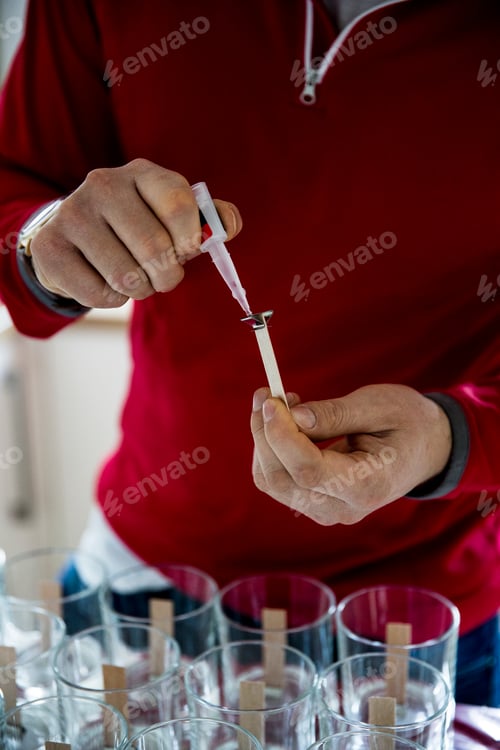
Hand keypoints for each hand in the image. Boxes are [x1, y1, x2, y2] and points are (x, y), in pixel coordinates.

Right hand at [29, 159, 241, 306]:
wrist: (73, 237)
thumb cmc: (136, 228)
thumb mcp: (173, 217)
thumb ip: (208, 220)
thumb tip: (230, 224)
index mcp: (142, 173)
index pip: (179, 205)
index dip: (190, 241)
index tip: (186, 251)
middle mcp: (103, 184)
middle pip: (155, 248)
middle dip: (167, 276)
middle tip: (162, 277)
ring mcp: (72, 214)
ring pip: (128, 276)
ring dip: (139, 289)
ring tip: (132, 276)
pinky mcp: (50, 247)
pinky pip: (99, 293)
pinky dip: (112, 299)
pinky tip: (104, 280)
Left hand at [251, 384, 451, 524]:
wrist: (426, 448)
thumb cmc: (407, 422)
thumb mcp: (379, 406)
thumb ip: (335, 414)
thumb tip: (293, 416)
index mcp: (368, 486)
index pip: (309, 470)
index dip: (281, 436)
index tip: (270, 402)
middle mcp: (344, 508)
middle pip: (282, 480)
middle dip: (264, 435)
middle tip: (265, 393)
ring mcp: (328, 510)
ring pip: (273, 482)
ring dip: (263, 440)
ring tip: (276, 403)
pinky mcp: (315, 502)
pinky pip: (278, 481)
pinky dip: (271, 449)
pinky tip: (284, 422)